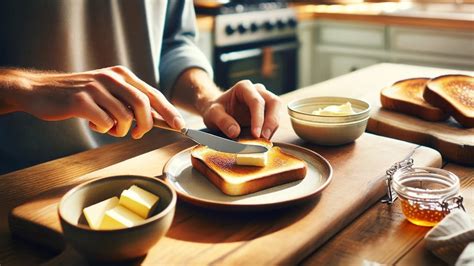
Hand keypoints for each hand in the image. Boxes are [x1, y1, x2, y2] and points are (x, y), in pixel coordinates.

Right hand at [2, 66, 184, 138]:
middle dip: (146, 125)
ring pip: (124, 117)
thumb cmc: (80, 96)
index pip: (153, 93)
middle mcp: (112, 77)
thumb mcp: (108, 92)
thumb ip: (130, 102)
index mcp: (122, 74)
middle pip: (143, 104)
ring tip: (107, 126)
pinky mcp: (81, 100)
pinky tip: (93, 123)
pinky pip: (105, 122)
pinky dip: (103, 129)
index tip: (180, 125)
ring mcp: (96, 87)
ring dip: (120, 129)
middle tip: (137, 135)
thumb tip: (159, 119)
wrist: (40, 91)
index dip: (168, 111)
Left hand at [201, 80, 281, 138]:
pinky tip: (263, 139)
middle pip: (273, 102)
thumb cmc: (216, 110)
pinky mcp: (267, 111)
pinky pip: (274, 118)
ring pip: (277, 110)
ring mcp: (264, 99)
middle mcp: (257, 91)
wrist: (219, 112)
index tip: (256, 134)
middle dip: (272, 121)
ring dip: (273, 126)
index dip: (258, 118)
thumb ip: (222, 121)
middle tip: (265, 138)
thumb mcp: (212, 114)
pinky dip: (271, 130)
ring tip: (264, 140)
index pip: (256, 101)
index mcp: (244, 87)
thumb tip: (235, 132)